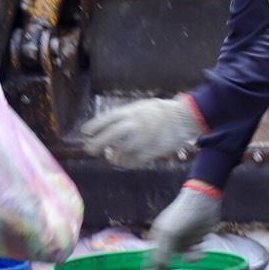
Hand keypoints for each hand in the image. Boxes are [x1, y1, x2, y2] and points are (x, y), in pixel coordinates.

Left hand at [80, 95, 203, 166]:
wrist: (183, 117)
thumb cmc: (159, 112)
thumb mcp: (140, 107)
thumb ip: (125, 117)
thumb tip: (108, 129)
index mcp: (130, 112)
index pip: (106, 120)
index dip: (93, 127)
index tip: (85, 133)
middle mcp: (134, 125)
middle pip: (109, 137)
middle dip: (96, 144)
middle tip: (89, 150)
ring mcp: (143, 139)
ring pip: (120, 152)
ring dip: (113, 156)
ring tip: (112, 155)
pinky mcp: (151, 151)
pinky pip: (134, 161)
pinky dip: (128, 162)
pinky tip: (126, 160)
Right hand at [149, 184, 222, 269]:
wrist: (203, 200)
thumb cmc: (182, 215)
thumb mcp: (170, 234)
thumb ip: (163, 253)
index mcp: (158, 236)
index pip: (152, 258)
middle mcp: (169, 240)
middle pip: (168, 260)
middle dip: (173, 267)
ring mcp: (182, 240)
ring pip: (183, 257)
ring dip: (190, 257)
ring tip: (195, 252)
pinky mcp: (196, 240)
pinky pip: (195, 254)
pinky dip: (198, 254)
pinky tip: (201, 247)